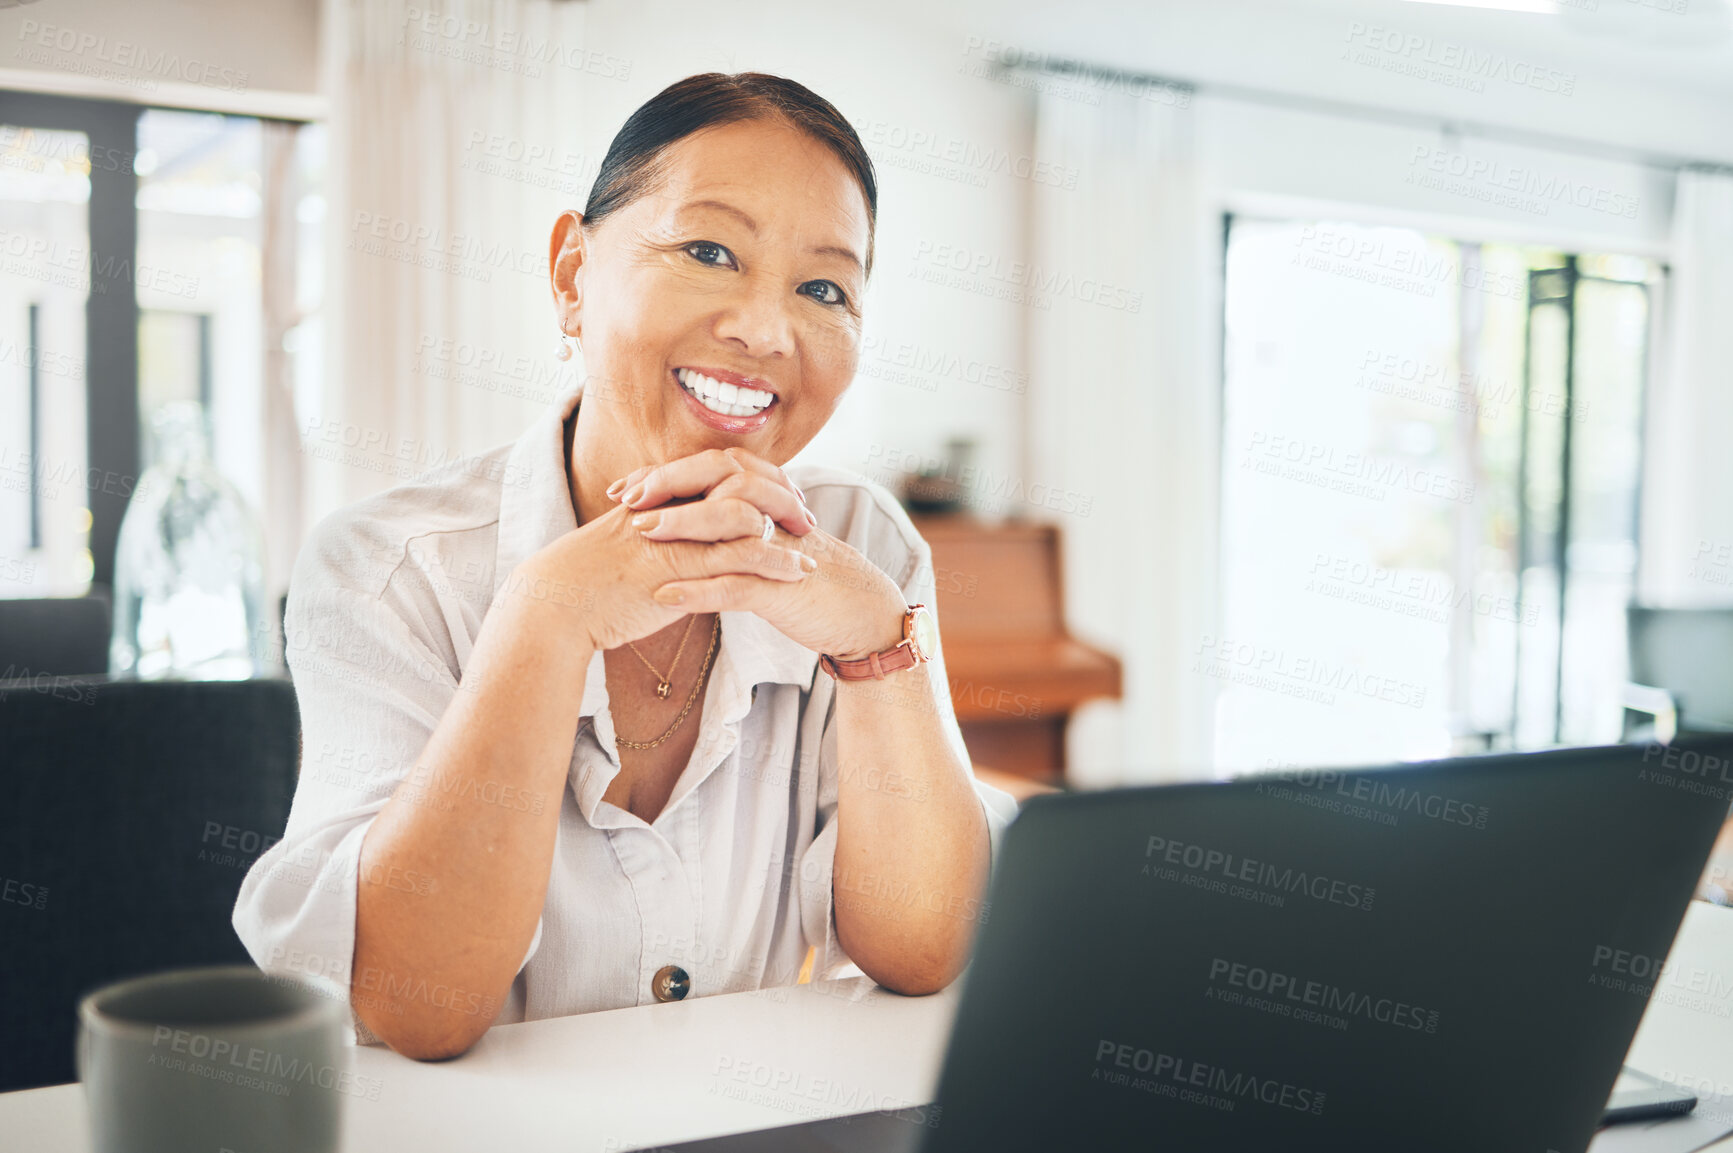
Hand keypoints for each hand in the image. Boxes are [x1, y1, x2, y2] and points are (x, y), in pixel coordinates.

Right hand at [507, 499, 815, 653]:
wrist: (553, 604)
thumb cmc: (583, 583)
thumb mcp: (623, 546)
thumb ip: (655, 536)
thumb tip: (680, 543)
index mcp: (657, 495)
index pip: (717, 470)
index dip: (755, 480)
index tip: (780, 496)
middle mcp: (669, 506)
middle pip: (739, 481)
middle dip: (779, 496)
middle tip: (804, 514)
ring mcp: (675, 535)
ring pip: (747, 516)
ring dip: (785, 531)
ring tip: (809, 546)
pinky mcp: (679, 569)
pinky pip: (739, 557)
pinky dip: (776, 562)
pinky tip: (797, 573)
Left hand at [613, 448, 908, 660]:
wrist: (857, 611)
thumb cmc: (801, 576)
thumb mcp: (762, 542)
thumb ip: (727, 525)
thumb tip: (675, 519)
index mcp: (763, 497)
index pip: (709, 469)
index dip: (663, 475)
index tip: (621, 489)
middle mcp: (772, 511)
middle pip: (719, 476)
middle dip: (670, 483)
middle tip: (627, 498)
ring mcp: (779, 545)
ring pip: (729, 519)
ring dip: (682, 523)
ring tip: (639, 533)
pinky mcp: (783, 586)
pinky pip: (738, 583)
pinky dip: (699, 590)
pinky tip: (664, 597)